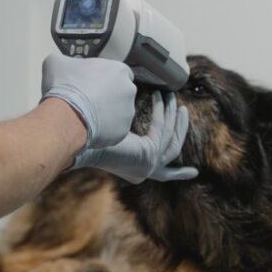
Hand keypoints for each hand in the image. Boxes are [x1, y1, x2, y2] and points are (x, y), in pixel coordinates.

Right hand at [40, 53, 136, 148]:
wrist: (65, 115)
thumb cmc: (64, 87)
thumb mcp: (55, 63)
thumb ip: (65, 61)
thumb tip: (62, 65)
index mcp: (118, 69)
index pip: (119, 72)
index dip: (105, 77)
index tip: (94, 82)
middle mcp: (128, 89)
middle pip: (121, 92)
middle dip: (108, 96)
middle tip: (90, 100)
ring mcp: (128, 111)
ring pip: (119, 112)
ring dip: (107, 113)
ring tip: (88, 116)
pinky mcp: (123, 130)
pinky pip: (115, 129)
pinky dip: (105, 129)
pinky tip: (90, 127)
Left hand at [72, 91, 197, 183]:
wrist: (77, 139)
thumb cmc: (88, 133)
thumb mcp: (116, 133)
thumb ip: (129, 131)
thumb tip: (130, 108)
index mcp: (135, 170)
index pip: (164, 175)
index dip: (179, 174)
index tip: (194, 172)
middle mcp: (143, 172)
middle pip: (173, 151)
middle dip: (181, 130)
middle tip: (183, 110)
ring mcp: (147, 165)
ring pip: (171, 139)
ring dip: (174, 117)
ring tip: (172, 97)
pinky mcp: (148, 155)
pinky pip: (162, 129)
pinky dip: (162, 111)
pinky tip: (159, 96)